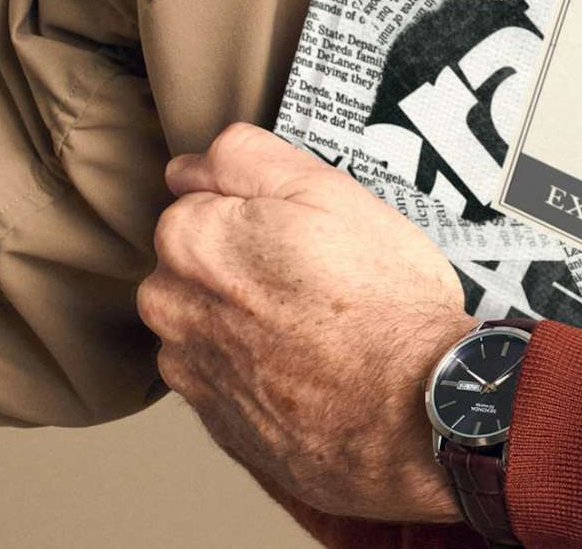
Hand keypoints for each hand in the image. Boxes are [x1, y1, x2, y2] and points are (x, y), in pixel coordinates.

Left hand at [138, 122, 477, 524]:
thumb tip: (197, 159)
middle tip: (318, 265)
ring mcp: (191, 371)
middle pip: (198, 258)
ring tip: (319, 317)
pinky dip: (259, 363)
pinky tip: (312, 359)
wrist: (407, 414)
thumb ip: (249, 160)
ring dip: (246, 311)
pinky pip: (229, 372)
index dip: (259, 201)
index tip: (300, 220)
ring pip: (210, 316)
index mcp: (191, 241)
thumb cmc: (380, 298)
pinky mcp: (217, 423)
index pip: (199, 193)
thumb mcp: (328, 190)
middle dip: (242, 255)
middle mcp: (173, 307)